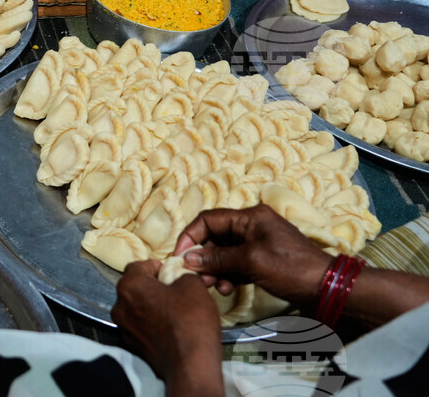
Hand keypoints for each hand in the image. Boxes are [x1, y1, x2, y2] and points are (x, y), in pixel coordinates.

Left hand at [111, 259, 222, 391]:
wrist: (190, 364)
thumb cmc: (190, 320)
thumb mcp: (192, 285)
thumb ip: (181, 273)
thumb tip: (179, 275)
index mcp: (129, 285)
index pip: (138, 266)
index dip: (157, 266)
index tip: (172, 272)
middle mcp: (119, 305)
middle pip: (134, 287)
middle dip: (153, 286)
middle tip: (174, 291)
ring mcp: (123, 327)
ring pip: (136, 307)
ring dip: (151, 305)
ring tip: (174, 310)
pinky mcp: (131, 345)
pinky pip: (140, 325)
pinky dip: (151, 323)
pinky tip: (169, 327)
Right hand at [174, 204, 332, 305]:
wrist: (327, 288)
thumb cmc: (290, 268)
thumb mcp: (251, 261)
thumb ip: (217, 258)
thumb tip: (187, 258)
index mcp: (249, 217)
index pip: (208, 220)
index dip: (190, 236)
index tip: (180, 257)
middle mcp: (251, 226)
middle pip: (214, 237)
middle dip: (202, 257)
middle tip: (196, 277)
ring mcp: (256, 244)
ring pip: (223, 253)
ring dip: (214, 269)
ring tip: (212, 286)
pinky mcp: (261, 261)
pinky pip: (235, 265)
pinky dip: (227, 275)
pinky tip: (226, 289)